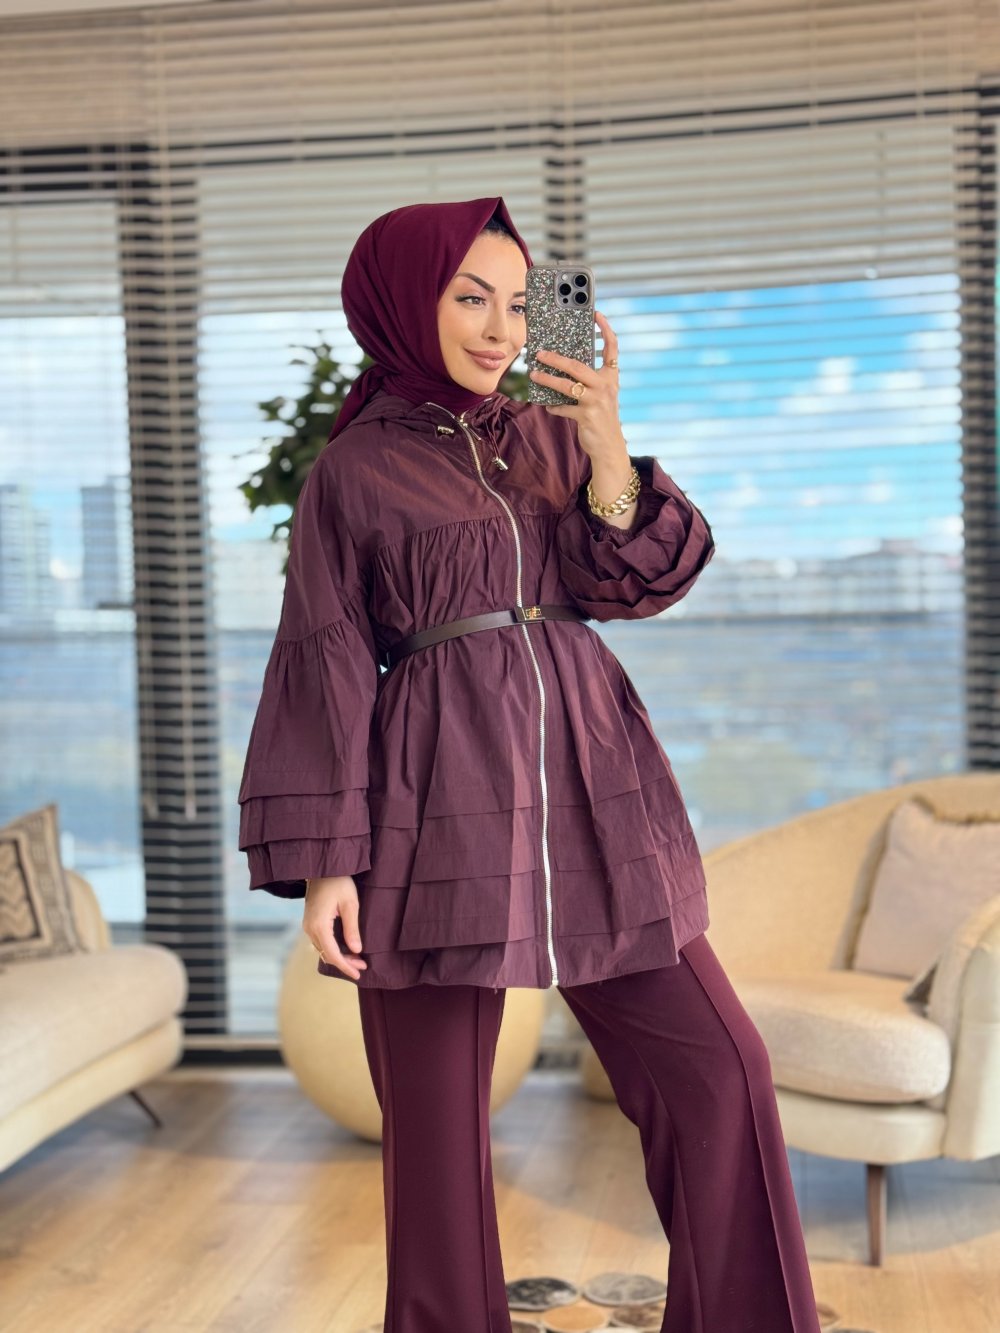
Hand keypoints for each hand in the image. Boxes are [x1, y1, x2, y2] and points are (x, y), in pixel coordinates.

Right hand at [303, 875, 367, 979]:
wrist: (322, 867)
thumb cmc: (339, 882)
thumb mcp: (350, 904)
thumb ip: (352, 928)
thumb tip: (356, 951)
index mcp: (319, 926)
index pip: (332, 954)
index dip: (346, 967)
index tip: (358, 974)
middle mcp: (310, 929)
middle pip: (327, 954)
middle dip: (345, 963)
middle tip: (363, 966)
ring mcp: (308, 926)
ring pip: (323, 949)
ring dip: (339, 956)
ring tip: (358, 959)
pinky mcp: (310, 922)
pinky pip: (321, 941)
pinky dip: (333, 948)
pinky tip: (346, 948)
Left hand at [528, 309, 624, 461]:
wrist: (609, 446)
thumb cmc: (602, 417)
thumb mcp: (601, 395)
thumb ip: (589, 381)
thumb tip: (564, 367)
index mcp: (611, 377)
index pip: (612, 348)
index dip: (605, 330)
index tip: (597, 314)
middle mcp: (606, 386)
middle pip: (577, 366)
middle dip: (556, 359)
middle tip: (540, 353)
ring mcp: (596, 401)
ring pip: (567, 386)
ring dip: (548, 380)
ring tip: (534, 374)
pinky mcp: (586, 416)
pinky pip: (563, 408)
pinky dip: (554, 407)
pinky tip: (548, 406)